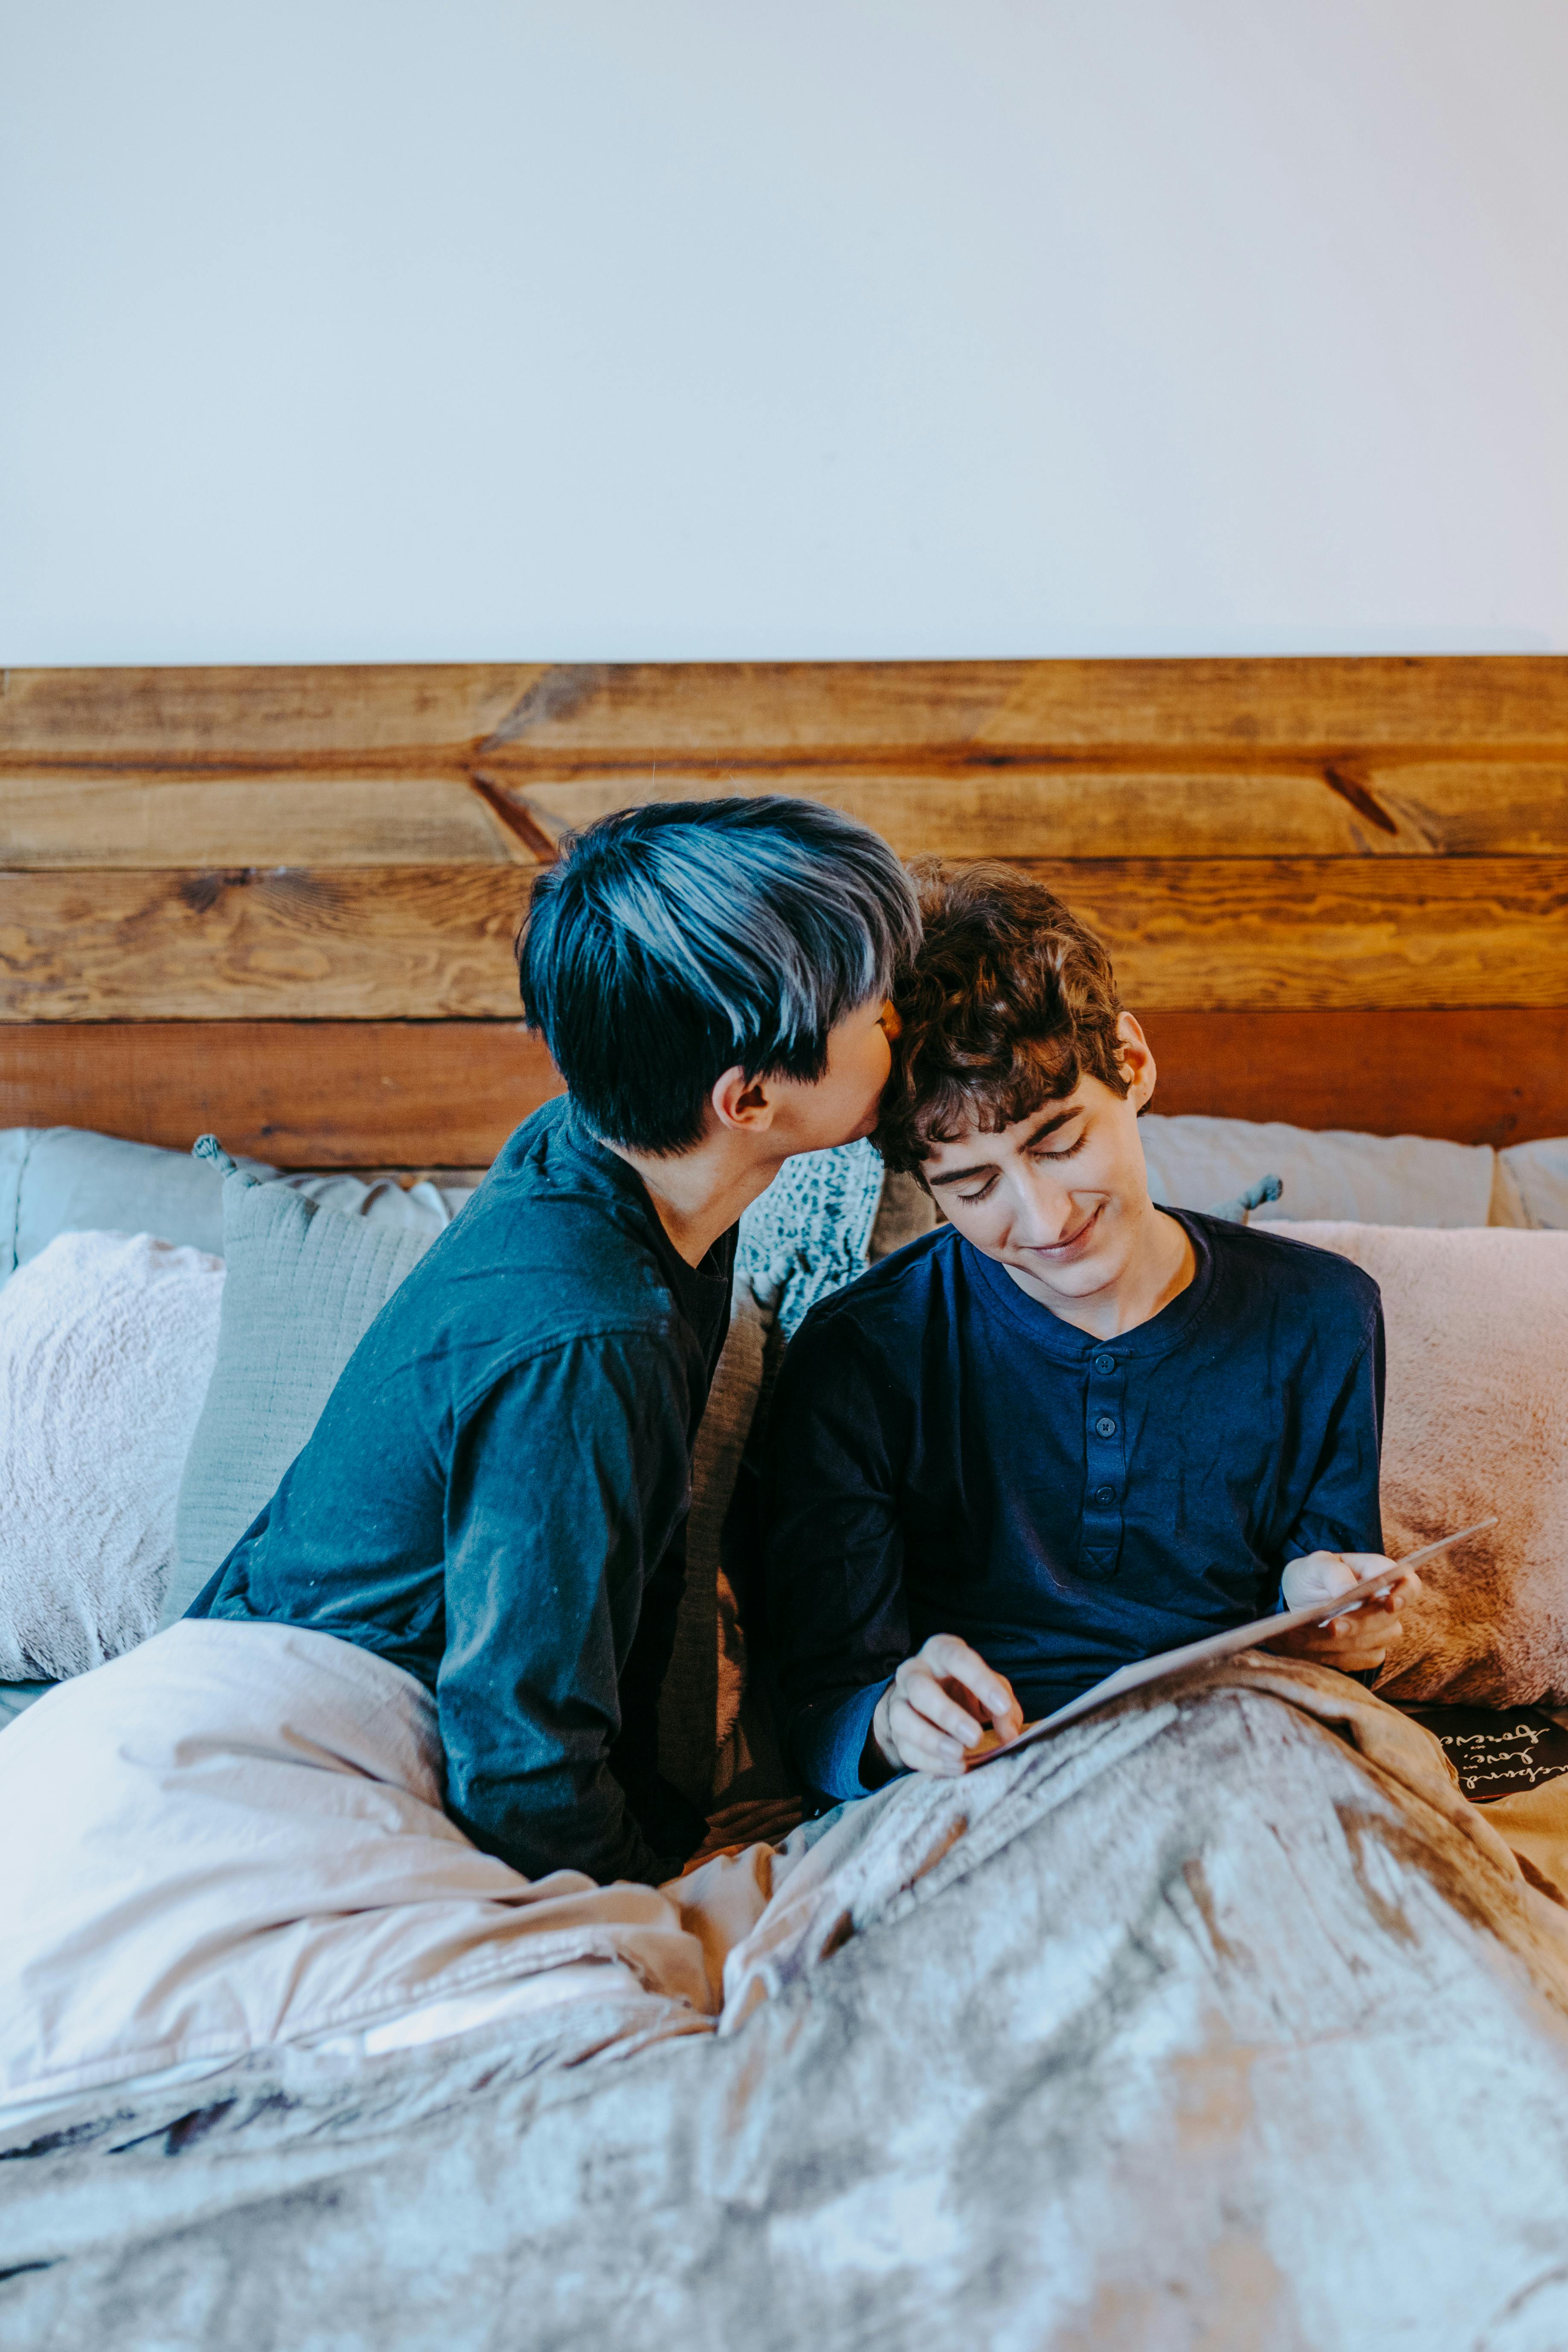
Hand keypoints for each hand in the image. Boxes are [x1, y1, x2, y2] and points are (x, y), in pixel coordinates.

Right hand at [867, 1634, 1023, 1780]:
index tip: (1002, 1707)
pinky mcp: (894, 1731)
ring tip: (960, 1756)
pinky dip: (930, 1762)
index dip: (980, 1681)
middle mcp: (913, 1672)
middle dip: (948, 1715)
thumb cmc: (965, 1689)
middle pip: (921, 1689)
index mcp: (940, 1652)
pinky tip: (954, 1767)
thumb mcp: (989, 1687)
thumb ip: (1004, 1708)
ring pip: (903, 1719)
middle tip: (975, 1737)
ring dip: (932, 1741)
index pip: (956, 1658)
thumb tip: (1010, 1737)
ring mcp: (898, 1701)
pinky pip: (905, 1748)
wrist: (929, 1701)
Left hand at [1267, 1550, 1421, 1672]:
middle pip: (1388, 1620)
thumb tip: (1345, 1591)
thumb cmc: (1314, 1574)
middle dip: (1358, 1625)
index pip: (1409, 1584)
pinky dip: (1335, 1657)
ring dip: (1340, 1644)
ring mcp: (1381, 1630)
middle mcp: (1387, 1604)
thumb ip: (1333, 1572)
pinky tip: (1310, 1650)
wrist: (1300, 1597)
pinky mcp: (1369, 1651)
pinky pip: (1361, 1660)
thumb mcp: (1316, 1564)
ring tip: (1304, 1638)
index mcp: (1381, 1573)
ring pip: (1374, 1644)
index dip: (1405, 1595)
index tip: (1390, 1604)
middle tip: (1329, 1627)